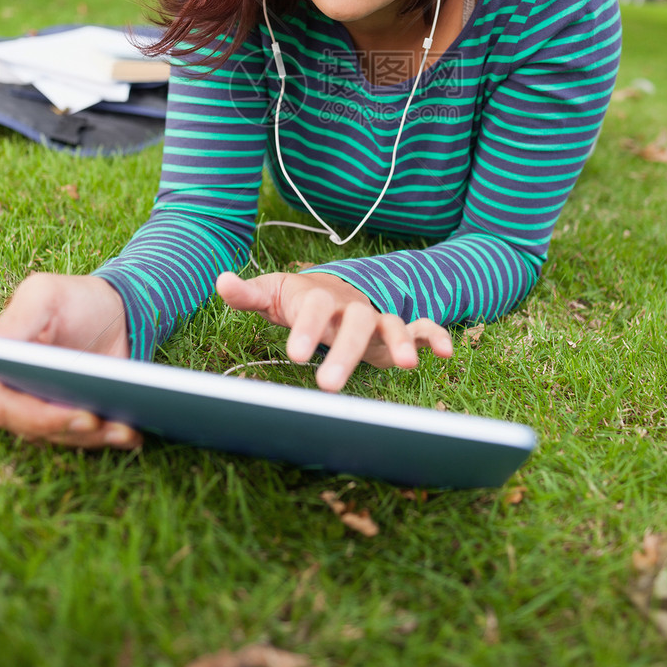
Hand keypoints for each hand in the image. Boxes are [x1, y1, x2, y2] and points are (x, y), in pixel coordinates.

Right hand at [0, 273, 141, 449]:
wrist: (111, 316)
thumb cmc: (75, 300)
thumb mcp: (45, 293)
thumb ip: (19, 314)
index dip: (33, 414)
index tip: (75, 413)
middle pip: (25, 425)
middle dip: (66, 427)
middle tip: (100, 421)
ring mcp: (23, 410)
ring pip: (53, 436)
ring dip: (90, 436)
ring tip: (124, 429)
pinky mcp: (52, 421)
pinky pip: (73, 438)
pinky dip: (102, 437)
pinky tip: (129, 433)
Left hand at [216, 270, 452, 392]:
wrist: (331, 291)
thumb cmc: (296, 299)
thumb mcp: (273, 294)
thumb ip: (250, 293)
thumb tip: (221, 282)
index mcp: (319, 298)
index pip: (315, 307)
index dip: (307, 328)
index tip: (295, 356)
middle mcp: (351, 306)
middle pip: (355, 321)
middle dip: (344, 352)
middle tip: (328, 384)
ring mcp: (376, 316)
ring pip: (391, 324)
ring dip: (400, 341)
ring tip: (406, 366)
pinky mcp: (396, 331)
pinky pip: (421, 327)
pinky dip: (435, 336)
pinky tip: (445, 353)